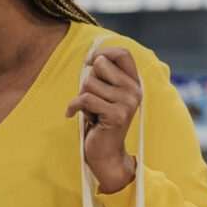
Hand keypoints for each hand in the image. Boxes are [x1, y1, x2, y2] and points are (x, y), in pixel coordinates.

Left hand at [65, 47, 140, 193]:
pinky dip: (73, 107)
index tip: (89, 63)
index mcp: (133, 83)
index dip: (102, 53)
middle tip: (91, 100)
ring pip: (89, 83)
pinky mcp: (117, 115)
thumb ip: (103, 77)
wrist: (106, 153)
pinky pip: (85, 99)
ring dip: (82, 97)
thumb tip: (93, 57)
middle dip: (87, 81)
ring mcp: (128, 103)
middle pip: (100, 66)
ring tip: (91, 111)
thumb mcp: (104, 95)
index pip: (122, 54)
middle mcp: (134, 90)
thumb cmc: (100, 121)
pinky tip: (72, 115)